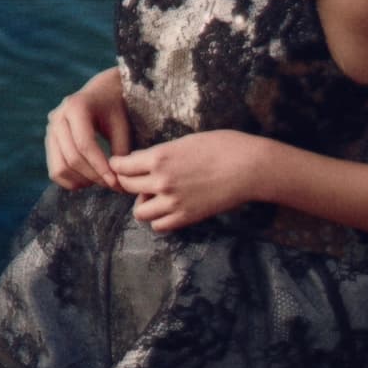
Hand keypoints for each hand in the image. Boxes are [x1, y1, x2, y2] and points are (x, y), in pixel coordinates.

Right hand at [45, 72, 131, 190]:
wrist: (101, 93)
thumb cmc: (115, 108)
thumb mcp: (122, 125)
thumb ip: (121, 151)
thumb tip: (117, 182)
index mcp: (76, 107)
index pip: (85, 145)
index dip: (100, 166)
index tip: (115, 182)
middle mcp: (58, 117)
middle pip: (72, 158)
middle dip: (94, 176)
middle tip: (114, 185)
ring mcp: (50, 130)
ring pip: (60, 167)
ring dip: (82, 181)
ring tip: (102, 181)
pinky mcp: (50, 142)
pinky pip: (55, 171)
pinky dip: (71, 181)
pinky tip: (89, 180)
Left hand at [108, 131, 268, 232]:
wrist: (248, 167)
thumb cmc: (222, 147)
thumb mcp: (185, 141)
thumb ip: (161, 153)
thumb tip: (141, 160)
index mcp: (159, 157)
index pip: (122, 165)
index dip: (119, 165)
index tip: (121, 166)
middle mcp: (161, 180)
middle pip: (127, 187)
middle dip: (129, 183)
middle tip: (138, 180)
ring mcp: (173, 202)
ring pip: (139, 211)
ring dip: (143, 204)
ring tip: (155, 197)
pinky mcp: (186, 217)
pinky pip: (159, 226)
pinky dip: (159, 219)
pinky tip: (168, 209)